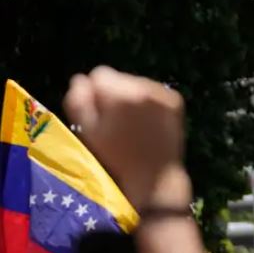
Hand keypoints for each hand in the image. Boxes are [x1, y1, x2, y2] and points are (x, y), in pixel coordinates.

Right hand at [63, 67, 185, 209]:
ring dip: (131, 97)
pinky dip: (148, 102)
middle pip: (119, 77)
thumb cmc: (114, 159)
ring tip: (130, 125)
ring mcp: (162, 93)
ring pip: (136, 83)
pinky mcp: (175, 101)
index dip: (94, 94)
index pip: (99, 74)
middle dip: (113, 93)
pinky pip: (154, 91)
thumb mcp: (87, 132)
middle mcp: (144, 87)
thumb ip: (78, 101)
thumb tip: (80, 79)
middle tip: (115, 122)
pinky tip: (146, 123)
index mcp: (119, 94)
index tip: (98, 114)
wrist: (153, 178)